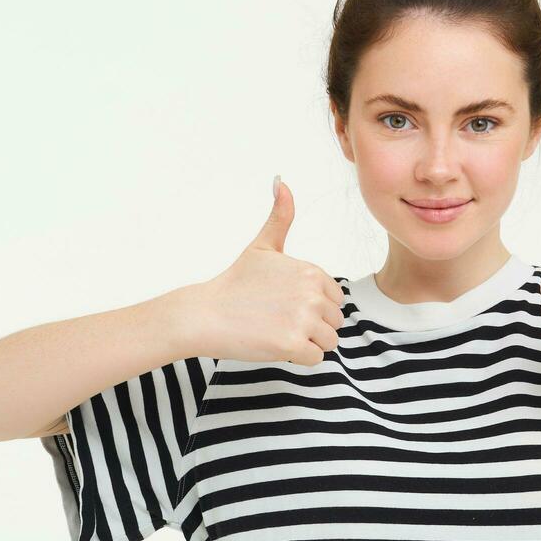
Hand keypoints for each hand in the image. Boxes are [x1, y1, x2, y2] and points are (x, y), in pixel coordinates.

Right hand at [182, 177, 345, 366]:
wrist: (205, 314)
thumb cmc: (234, 283)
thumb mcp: (262, 246)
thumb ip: (280, 217)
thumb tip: (282, 182)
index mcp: (311, 271)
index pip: (335, 299)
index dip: (312, 306)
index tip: (285, 304)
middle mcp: (312, 292)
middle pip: (335, 322)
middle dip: (312, 326)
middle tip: (279, 320)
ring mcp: (303, 319)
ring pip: (328, 342)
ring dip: (307, 343)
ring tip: (278, 332)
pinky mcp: (293, 344)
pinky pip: (315, 359)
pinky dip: (298, 358)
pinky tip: (274, 344)